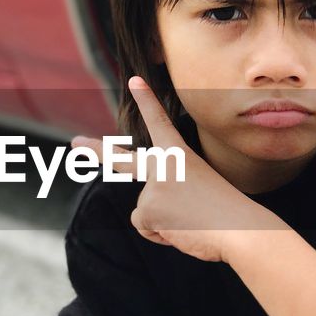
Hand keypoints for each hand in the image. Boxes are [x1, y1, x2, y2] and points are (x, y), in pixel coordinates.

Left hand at [71, 75, 264, 263]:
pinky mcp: (146, 208)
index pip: (159, 122)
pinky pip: (145, 226)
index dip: (146, 100)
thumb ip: (172, 194)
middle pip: (121, 159)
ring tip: (192, 221)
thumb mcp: (201, 191)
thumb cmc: (229, 213)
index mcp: (180, 155)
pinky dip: (161, 235)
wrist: (240, 229)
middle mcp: (162, 165)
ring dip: (164, 222)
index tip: (135, 80)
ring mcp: (152, 186)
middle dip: (96, 151)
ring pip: (145, 211)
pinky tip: (182, 230)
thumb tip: (147, 215)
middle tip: (75, 143)